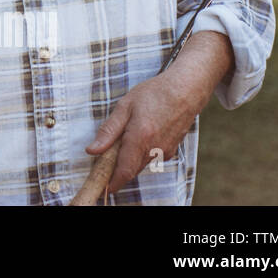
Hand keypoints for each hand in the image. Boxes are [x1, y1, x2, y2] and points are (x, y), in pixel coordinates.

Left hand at [85, 31, 232, 193]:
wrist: (185, 90)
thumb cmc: (154, 94)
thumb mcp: (125, 107)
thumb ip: (108, 131)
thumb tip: (92, 151)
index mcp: (140, 138)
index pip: (124, 170)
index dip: (113, 182)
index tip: (103, 187)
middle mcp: (154, 150)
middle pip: (131, 169)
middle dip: (118, 169)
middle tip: (106, 157)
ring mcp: (165, 152)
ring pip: (141, 163)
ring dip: (130, 159)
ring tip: (125, 137)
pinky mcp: (171, 150)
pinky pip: (151, 158)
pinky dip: (141, 153)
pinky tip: (141, 134)